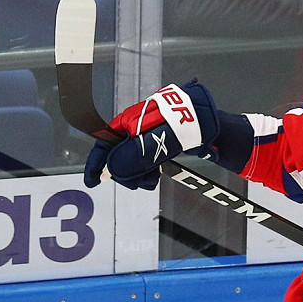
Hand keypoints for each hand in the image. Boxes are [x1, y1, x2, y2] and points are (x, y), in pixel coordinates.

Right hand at [84, 78, 219, 189]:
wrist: (208, 121)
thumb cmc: (181, 123)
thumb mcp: (155, 141)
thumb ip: (132, 156)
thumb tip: (112, 170)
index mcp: (127, 123)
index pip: (103, 145)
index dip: (97, 164)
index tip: (93, 181)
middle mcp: (133, 130)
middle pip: (117, 158)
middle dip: (126, 174)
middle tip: (142, 180)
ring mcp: (146, 138)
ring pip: (132, 164)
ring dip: (140, 175)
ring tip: (153, 177)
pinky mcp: (158, 145)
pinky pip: (146, 163)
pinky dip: (149, 172)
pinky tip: (157, 174)